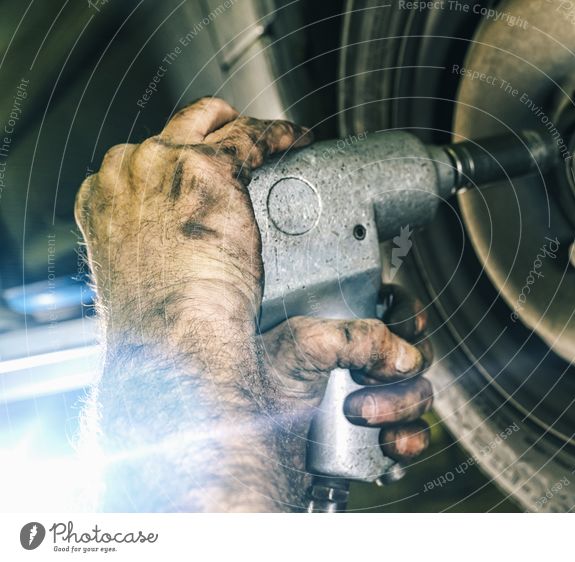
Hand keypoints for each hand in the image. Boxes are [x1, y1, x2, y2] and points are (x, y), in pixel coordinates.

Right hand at [75, 97, 311, 333]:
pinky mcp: (209, 167)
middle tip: (238, 148)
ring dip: (241, 127)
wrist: (172, 337)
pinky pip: (252, 137)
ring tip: (271, 138)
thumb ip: (155, 259)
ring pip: (209, 122)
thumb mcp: (139, 283)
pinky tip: (295, 140)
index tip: (196, 175)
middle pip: (173, 131)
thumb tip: (195, 269)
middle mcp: (126, 173)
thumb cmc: (160, 329)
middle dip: (206, 133)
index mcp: (101, 201)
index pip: (140, 163)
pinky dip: (278, 135)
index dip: (174, 165)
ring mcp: (164, 164)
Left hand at [261, 286, 433, 461]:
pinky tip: (389, 443)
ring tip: (358, 416)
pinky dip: (409, 441)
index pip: (398, 311)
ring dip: (400, 407)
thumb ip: (358, 338)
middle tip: (362, 380)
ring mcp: (375, 401)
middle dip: (399, 371)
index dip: (410, 316)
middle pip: (417, 355)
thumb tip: (407, 357)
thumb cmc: (262, 382)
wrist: (249, 444)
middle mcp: (366, 364)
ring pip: (420, 396)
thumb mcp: (303, 342)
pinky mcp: (377, 438)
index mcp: (349, 330)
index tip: (408, 328)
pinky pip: (415, 437)